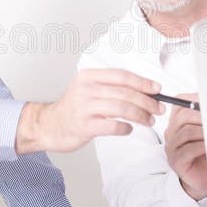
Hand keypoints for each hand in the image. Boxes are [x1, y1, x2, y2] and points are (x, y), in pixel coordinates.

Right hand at [16, 69, 162, 153]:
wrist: (48, 125)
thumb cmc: (73, 109)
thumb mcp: (88, 89)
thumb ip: (111, 88)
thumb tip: (144, 91)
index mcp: (89, 77)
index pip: (122, 76)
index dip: (142, 82)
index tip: (157, 89)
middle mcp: (86, 89)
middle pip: (125, 93)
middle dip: (147, 101)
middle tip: (158, 109)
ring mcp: (84, 108)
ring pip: (122, 108)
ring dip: (140, 115)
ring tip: (148, 120)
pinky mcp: (84, 126)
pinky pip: (112, 126)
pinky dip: (125, 128)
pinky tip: (128, 130)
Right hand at [164, 93, 206, 199]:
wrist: (204, 178)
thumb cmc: (206, 153)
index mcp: (177, 121)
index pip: (180, 102)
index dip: (195, 100)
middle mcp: (172, 132)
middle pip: (184, 116)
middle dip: (203, 116)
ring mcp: (172, 147)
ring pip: (187, 132)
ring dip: (204, 132)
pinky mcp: (176, 160)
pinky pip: (188, 150)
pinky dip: (202, 146)